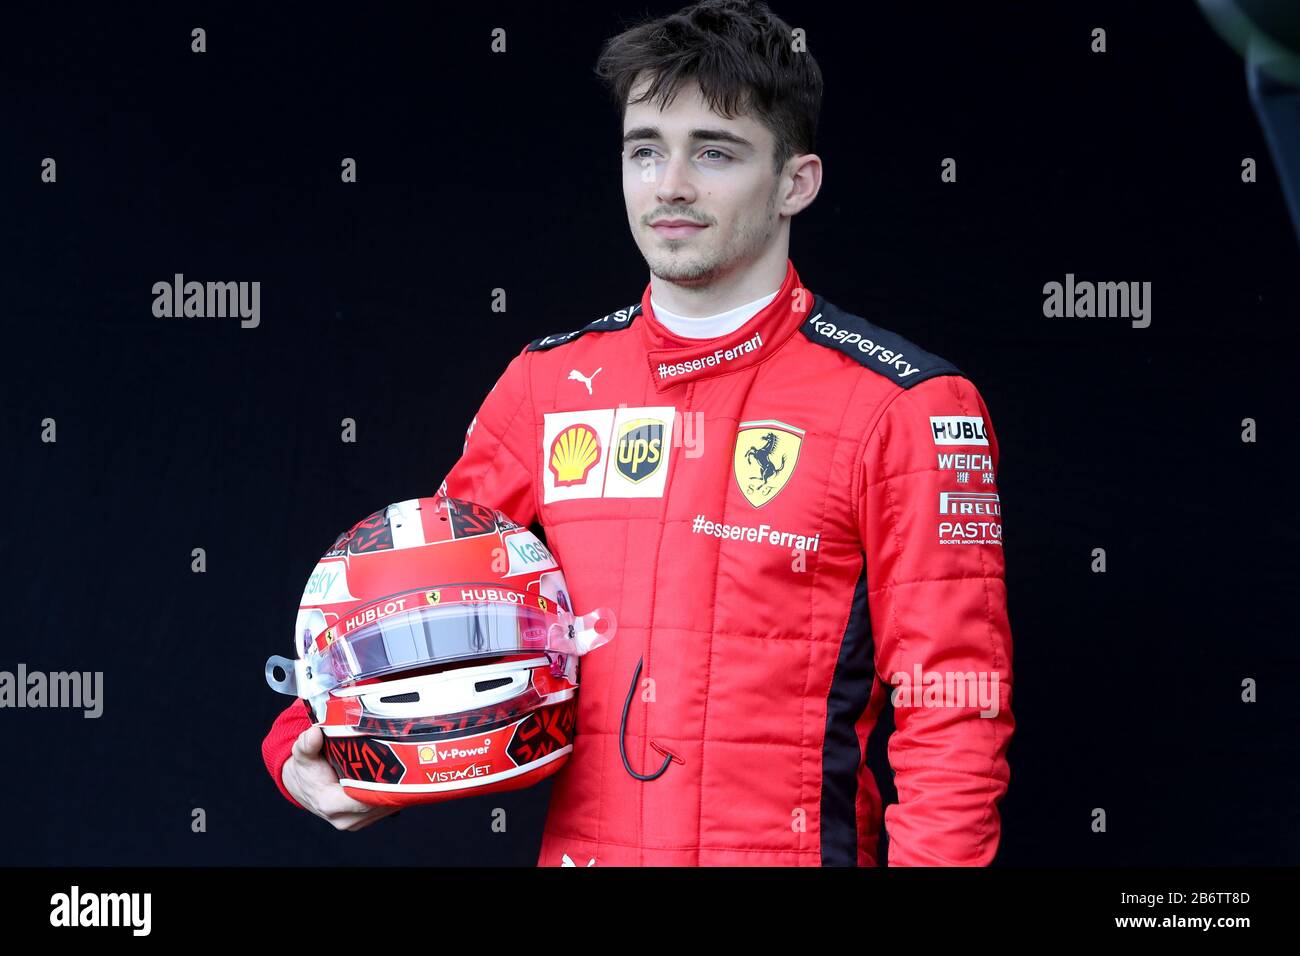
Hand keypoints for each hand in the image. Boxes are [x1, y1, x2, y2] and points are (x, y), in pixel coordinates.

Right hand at [282, 725, 401, 830]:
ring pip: (386, 807)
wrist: (304, 786)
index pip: (364, 799)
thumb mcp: (303, 754)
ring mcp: (357, 822)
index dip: (381, 784)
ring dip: (397, 789)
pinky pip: (385, 808)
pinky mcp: (365, 820)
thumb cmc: (307, 770)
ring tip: (406, 766)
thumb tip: (314, 734)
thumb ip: (307, 744)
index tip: (394, 765)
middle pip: (380, 803)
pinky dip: (393, 793)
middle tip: (407, 760)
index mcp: (330, 805)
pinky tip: (400, 777)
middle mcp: (345, 819)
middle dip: (394, 784)